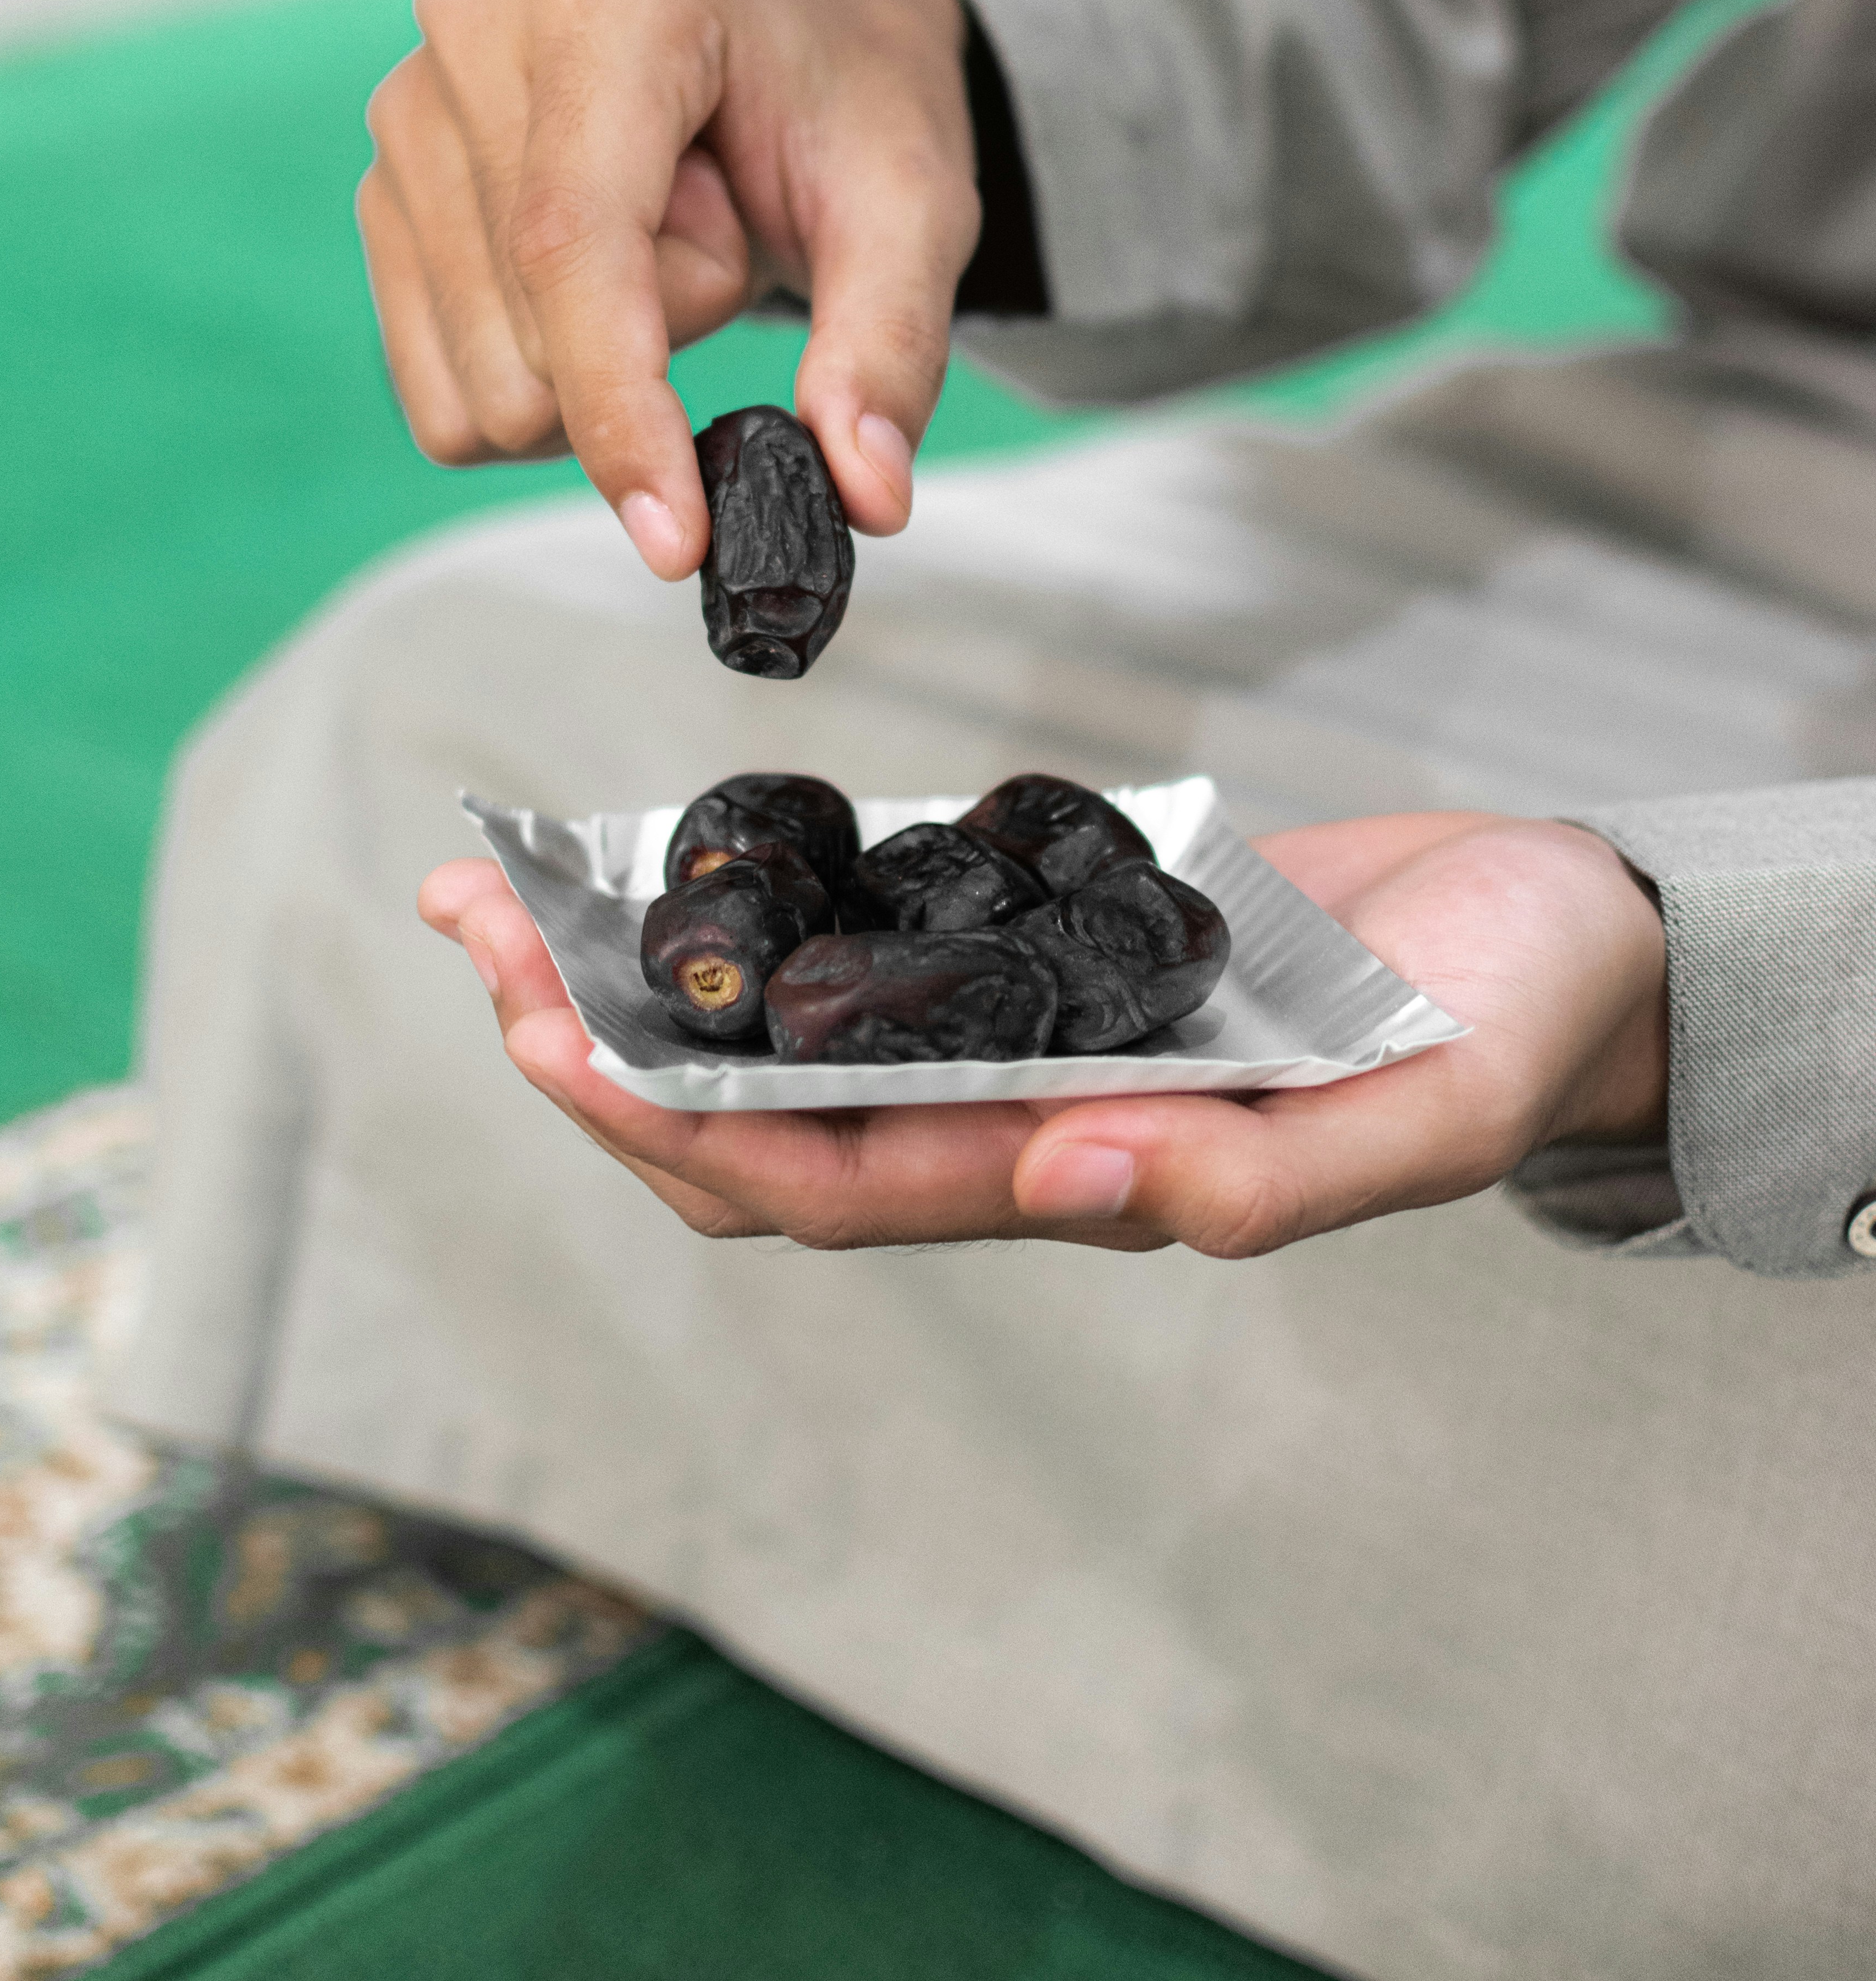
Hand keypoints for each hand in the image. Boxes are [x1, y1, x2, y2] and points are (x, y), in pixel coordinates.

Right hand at [359, 0, 976, 572]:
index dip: (619, 407)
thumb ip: (892, 345)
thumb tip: (865, 494)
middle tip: (727, 230)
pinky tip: (605, 280)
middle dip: (662, 340)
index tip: (679, 536)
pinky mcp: (386, 197)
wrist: (791, 46)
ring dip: (609, 357)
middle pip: (533, 332)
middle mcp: (475, 26)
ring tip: (669, 234)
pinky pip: (445, 396)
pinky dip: (547, 380)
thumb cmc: (841, 100)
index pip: (573, 244)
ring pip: (486, 383)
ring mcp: (410, 112)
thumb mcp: (913, 206)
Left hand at [418, 812, 1667, 1255]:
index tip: (549, 1035)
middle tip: (473, 926)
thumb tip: (1074, 1185)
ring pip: (785, 1039)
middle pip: (760, 1121)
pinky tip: (670, 851)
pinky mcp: (1038, 943)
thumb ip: (1264, 1168)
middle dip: (604, 1043)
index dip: (679, 1124)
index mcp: (1085, 1175)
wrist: (1563, 937)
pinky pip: (860, 945)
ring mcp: (1019, 1037)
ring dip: (644, 973)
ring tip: (510, 885)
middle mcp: (1020, 1122)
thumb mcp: (1422, 1102)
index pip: (833, 1181)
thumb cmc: (1508, 1020)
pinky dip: (755, 905)